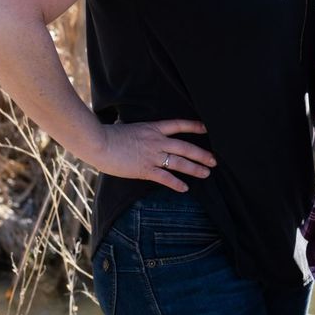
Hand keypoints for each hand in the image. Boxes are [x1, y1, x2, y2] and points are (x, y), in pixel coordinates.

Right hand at [85, 119, 216, 191]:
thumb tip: (140, 136)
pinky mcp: (145, 169)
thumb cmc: (108, 135)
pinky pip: (165, 177)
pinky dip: (176, 184)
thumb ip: (140, 134)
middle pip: (186, 147)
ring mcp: (152, 155)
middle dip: (202, 154)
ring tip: (207, 173)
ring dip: (195, 168)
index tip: (206, 128)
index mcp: (153, 128)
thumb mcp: (129, 129)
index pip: (178, 125)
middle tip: (214, 160)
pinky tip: (185, 189)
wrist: (99, 142)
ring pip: (180, 162)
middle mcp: (157, 141)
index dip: (193, 126)